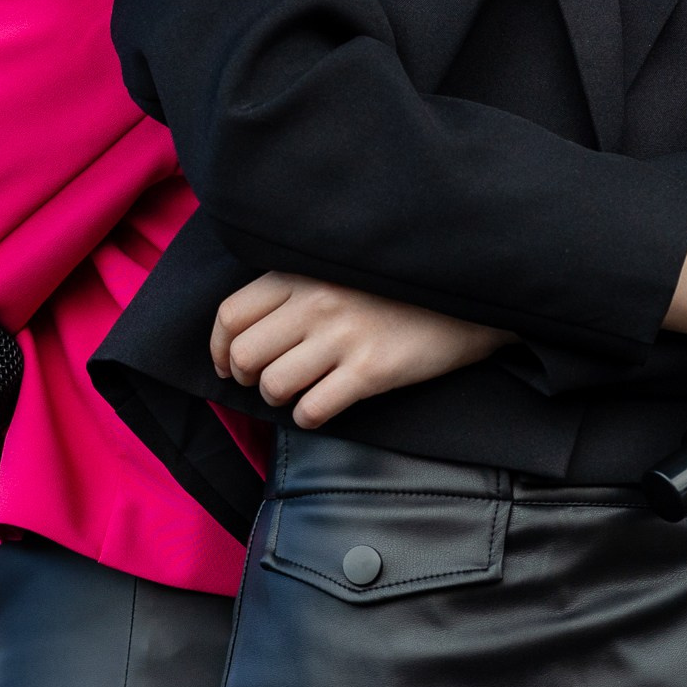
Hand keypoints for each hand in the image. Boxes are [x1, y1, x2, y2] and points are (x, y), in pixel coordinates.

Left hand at [213, 273, 514, 430]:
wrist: (467, 292)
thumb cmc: (397, 285)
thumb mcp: (338, 268)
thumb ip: (295, 287)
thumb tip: (247, 329)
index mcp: (302, 273)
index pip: (231, 314)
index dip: (219, 347)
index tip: (226, 364)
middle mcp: (316, 302)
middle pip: (244, 354)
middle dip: (244, 377)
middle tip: (260, 382)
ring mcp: (343, 337)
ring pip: (273, 385)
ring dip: (277, 399)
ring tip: (295, 394)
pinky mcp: (371, 370)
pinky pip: (313, 410)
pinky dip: (307, 418)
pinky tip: (320, 410)